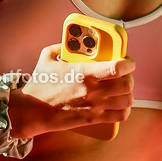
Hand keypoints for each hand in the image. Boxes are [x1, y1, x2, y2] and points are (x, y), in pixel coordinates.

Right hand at [10, 44, 134, 137]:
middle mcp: (92, 91)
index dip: (128, 63)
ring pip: (127, 101)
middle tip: (124, 75)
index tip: (127, 61)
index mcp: (84, 73)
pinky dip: (124, 111)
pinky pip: (120, 116)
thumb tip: (72, 41)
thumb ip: (61, 46)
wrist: (32, 111)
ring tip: (122, 89)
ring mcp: (94, 106)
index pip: (117, 68)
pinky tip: (120, 105)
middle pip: (127, 85)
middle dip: (129, 78)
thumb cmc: (39, 84)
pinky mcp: (92, 119)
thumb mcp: (47, 57)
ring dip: (128, 94)